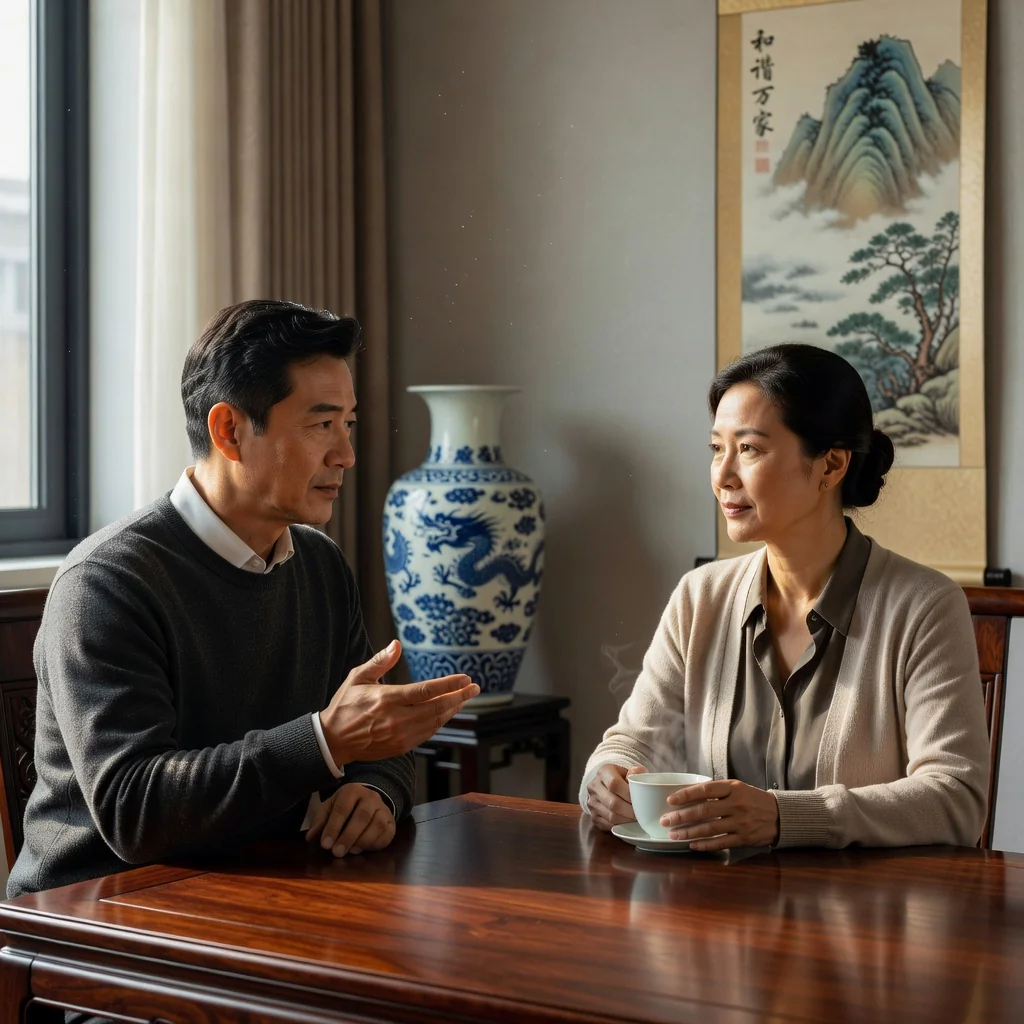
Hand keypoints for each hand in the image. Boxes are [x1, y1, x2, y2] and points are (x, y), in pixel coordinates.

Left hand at [305, 784, 395, 856]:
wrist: (367, 801)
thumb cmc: (343, 807)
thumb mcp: (329, 808)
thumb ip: (320, 821)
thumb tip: (310, 837)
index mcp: (352, 791)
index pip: (342, 808)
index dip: (333, 827)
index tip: (325, 844)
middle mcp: (370, 797)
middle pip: (362, 816)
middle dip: (348, 836)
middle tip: (337, 852)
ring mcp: (383, 808)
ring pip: (377, 824)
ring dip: (363, 841)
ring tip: (350, 851)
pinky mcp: (392, 822)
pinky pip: (387, 834)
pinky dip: (374, 844)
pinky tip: (362, 849)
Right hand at [320, 639, 478, 765]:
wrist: (333, 741)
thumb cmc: (345, 706)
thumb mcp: (357, 677)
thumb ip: (379, 661)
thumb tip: (397, 645)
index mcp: (386, 699)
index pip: (426, 691)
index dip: (449, 685)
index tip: (465, 678)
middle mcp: (396, 719)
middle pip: (437, 708)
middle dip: (459, 697)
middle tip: (474, 688)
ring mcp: (400, 735)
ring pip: (435, 722)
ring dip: (453, 710)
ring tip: (464, 699)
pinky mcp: (401, 747)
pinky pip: (428, 734)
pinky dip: (440, 723)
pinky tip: (447, 713)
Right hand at [586, 763, 646, 830]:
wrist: (608, 785)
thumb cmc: (623, 778)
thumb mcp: (630, 770)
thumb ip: (637, 772)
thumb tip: (639, 777)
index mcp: (603, 772)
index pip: (614, 784)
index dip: (629, 794)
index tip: (641, 800)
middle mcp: (594, 786)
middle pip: (612, 803)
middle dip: (631, 811)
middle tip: (643, 814)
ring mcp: (592, 802)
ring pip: (611, 816)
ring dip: (627, 820)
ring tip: (638, 819)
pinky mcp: (593, 816)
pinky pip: (608, 825)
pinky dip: (621, 826)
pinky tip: (630, 823)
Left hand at [659, 779, 779, 850]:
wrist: (779, 815)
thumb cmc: (753, 799)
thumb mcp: (737, 788)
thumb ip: (717, 791)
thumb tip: (688, 794)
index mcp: (733, 788)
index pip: (704, 790)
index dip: (686, 795)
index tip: (670, 800)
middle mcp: (736, 805)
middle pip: (703, 811)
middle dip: (681, 817)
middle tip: (665, 821)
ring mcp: (740, 823)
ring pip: (709, 829)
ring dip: (688, 832)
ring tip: (673, 835)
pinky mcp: (744, 839)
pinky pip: (720, 843)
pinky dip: (704, 845)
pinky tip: (691, 845)